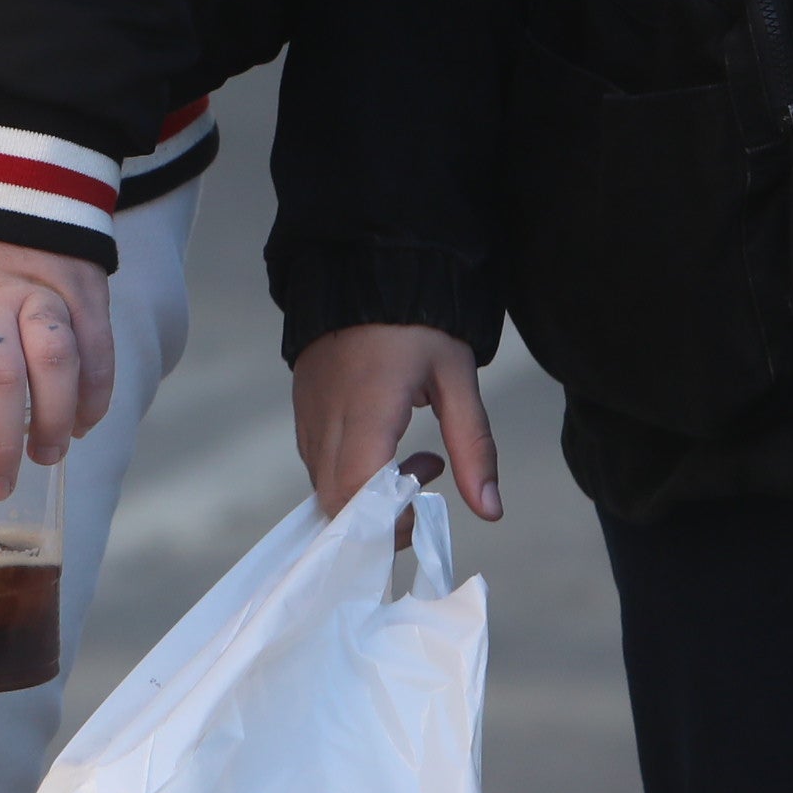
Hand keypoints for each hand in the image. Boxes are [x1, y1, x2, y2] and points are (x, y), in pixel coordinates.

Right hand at [291, 321, 500, 522]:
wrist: (367, 269)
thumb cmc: (417, 323)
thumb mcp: (457, 378)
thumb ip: (473, 446)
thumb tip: (491, 510)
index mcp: (368, 410)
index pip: (359, 493)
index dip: (389, 523)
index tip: (424, 510)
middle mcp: (328, 418)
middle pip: (335, 503)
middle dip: (381, 521)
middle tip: (423, 493)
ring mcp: (308, 414)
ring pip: (323, 487)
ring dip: (366, 498)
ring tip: (413, 460)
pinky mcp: (302, 409)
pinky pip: (316, 463)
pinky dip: (348, 475)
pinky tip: (382, 448)